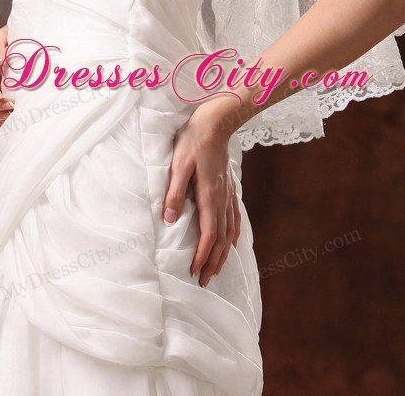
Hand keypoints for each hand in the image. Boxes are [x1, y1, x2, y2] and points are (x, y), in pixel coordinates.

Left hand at [162, 110, 240, 287]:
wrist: (216, 123)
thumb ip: (174, 192)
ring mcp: (229, 195)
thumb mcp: (178, 164)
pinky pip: (235, 219)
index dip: (202, 256)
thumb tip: (168, 219)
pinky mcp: (230, 189)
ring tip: (216, 269)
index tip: (194, 271)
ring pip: (230, 232)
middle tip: (205, 281)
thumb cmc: (193, 141)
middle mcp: (222, 200)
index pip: (209, 235)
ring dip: (224, 253)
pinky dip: (234, 236)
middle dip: (213, 262)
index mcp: (209, 196)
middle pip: (222, 239)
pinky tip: (232, 242)